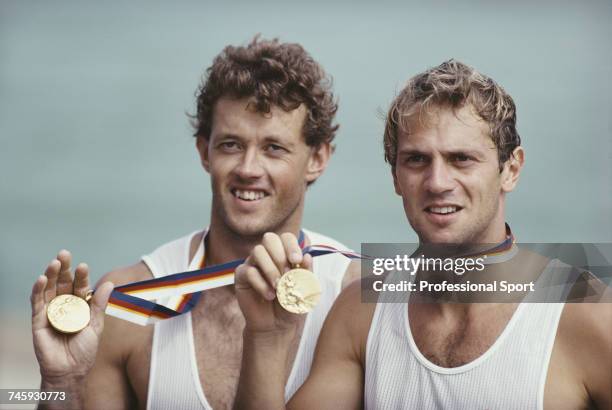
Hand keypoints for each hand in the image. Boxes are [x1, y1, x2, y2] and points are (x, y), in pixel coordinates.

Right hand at [30, 250, 113, 383]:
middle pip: (63, 282)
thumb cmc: (84, 349)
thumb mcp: (96, 325)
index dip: (81, 276)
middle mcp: (65, 304)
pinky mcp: (38, 319)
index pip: (80, 286)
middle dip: (64, 268)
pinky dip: (38, 290)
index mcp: (80, 305)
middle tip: (64, 253)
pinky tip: (42, 279)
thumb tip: (109, 282)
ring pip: (49, 288)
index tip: (83, 266)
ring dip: (51, 274)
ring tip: (54, 263)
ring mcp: (51, 310)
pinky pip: (37, 302)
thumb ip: (99, 305)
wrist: (70, 370)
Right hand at [235, 232, 311, 333]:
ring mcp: (253, 263)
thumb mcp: (304, 290)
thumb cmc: (291, 304)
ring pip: (257, 251)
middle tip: (287, 273)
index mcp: (284, 253)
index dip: (291, 246)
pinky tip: (270, 295)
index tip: (297, 261)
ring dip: (271, 269)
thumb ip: (307, 273)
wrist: (276, 325)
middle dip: (280, 255)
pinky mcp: (241, 276)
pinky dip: (261, 284)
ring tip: (279, 287)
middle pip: (269, 238)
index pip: (286, 237)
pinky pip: (248, 271)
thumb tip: (308, 256)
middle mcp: (268, 255)